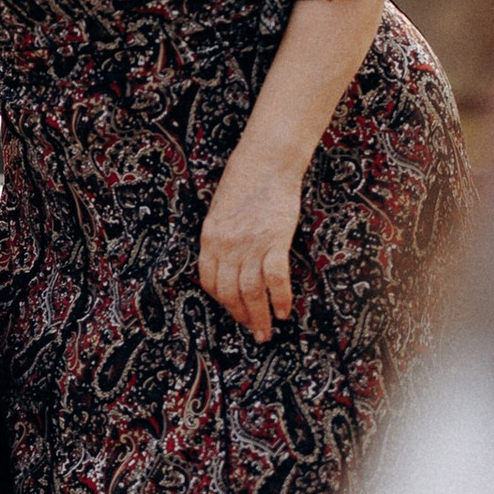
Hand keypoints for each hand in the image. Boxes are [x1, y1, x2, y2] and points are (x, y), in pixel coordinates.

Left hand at [199, 150, 302, 343]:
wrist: (266, 161)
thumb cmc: (245, 182)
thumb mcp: (220, 211)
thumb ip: (222, 238)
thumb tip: (228, 263)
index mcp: (209, 238)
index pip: (209, 281)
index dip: (222, 302)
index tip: (233, 312)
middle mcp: (226, 245)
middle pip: (230, 293)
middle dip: (241, 317)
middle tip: (254, 332)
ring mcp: (250, 244)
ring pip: (251, 292)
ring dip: (259, 316)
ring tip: (267, 331)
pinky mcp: (274, 240)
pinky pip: (275, 279)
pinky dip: (280, 298)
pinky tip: (284, 311)